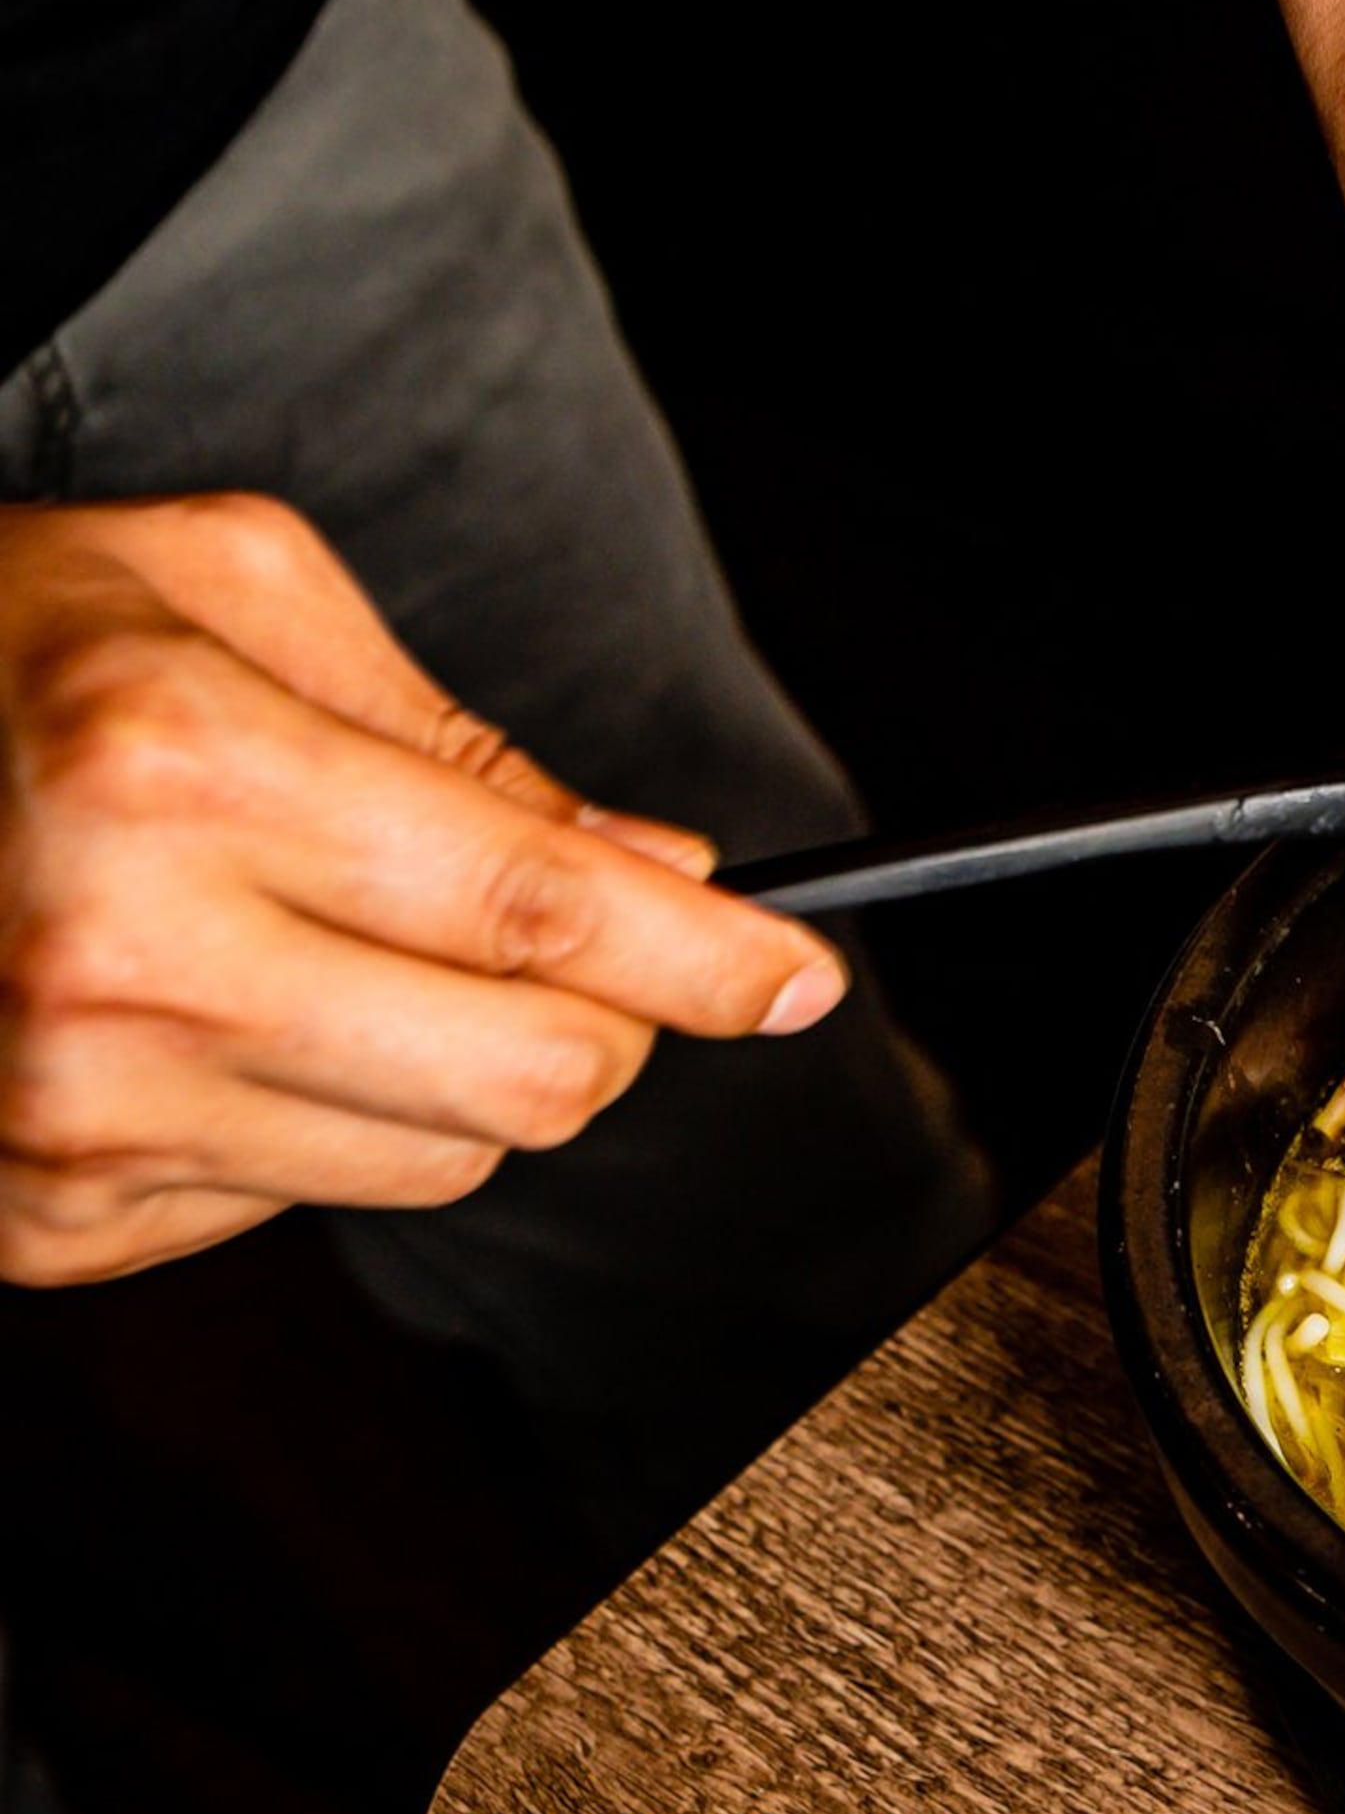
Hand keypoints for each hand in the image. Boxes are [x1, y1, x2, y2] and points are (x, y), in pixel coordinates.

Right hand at [0, 495, 849, 1284]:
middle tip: (584, 954)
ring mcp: (71, 1112)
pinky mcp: (38, 1219)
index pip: (546, 915)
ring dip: (452, 1072)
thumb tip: (664, 870)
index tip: (799, 979)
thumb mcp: (231, 594)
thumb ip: (466, 744)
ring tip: (326, 948)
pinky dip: (310, 1117)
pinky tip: (213, 1015)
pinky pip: (298, 1203)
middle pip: (532, 1083)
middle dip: (607, 1026)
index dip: (713, 962)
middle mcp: (122, 961)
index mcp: (180, 773)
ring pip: (439, 1159)